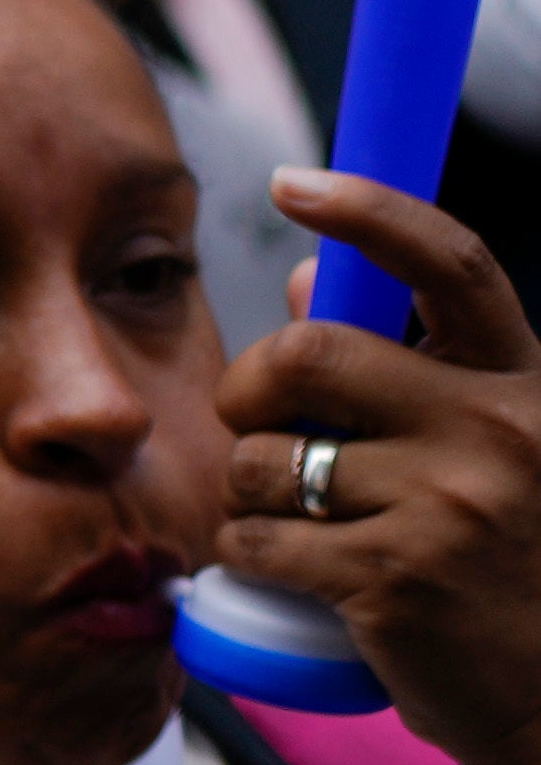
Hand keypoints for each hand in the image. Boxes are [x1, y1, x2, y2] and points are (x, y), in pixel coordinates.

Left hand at [230, 167, 540, 764]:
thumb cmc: (512, 572)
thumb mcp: (493, 456)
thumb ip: (411, 371)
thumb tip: (305, 283)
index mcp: (527, 389)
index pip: (453, 267)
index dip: (369, 212)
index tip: (296, 184)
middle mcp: (498, 433)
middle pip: (308, 354)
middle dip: (250, 389)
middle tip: (262, 430)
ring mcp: (448, 506)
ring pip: (264, 456)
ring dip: (253, 489)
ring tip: (308, 524)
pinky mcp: (392, 580)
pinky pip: (256, 538)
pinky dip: (251, 555)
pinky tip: (302, 577)